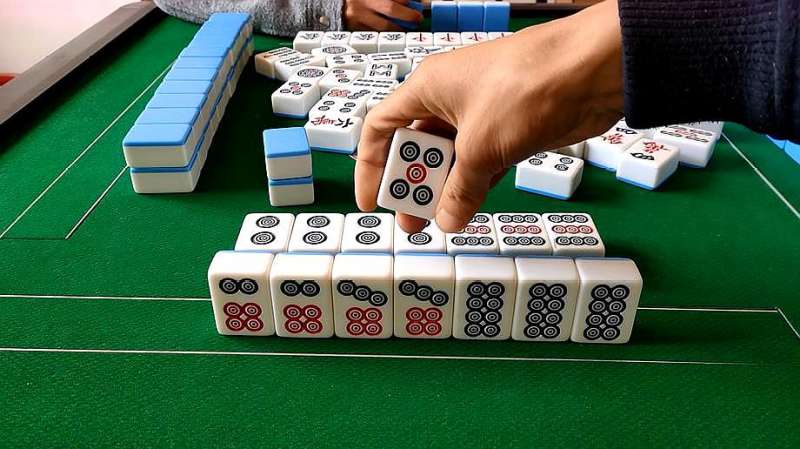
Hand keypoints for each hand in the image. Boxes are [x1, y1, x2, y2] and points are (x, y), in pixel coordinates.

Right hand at [355, 0, 624, 232]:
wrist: (593, 71)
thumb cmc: (527, 88)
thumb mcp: (480, 147)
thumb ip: (459, 189)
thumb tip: (447, 220)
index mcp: (427, 89)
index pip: (382, 128)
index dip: (370, 165)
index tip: (373, 201)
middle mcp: (449, 100)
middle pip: (416, 147)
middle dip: (411, 185)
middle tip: (411, 222)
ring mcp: (480, 115)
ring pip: (450, 160)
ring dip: (443, 191)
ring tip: (437, 223)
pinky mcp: (508, 131)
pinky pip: (480, 164)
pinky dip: (473, 187)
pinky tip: (466, 211)